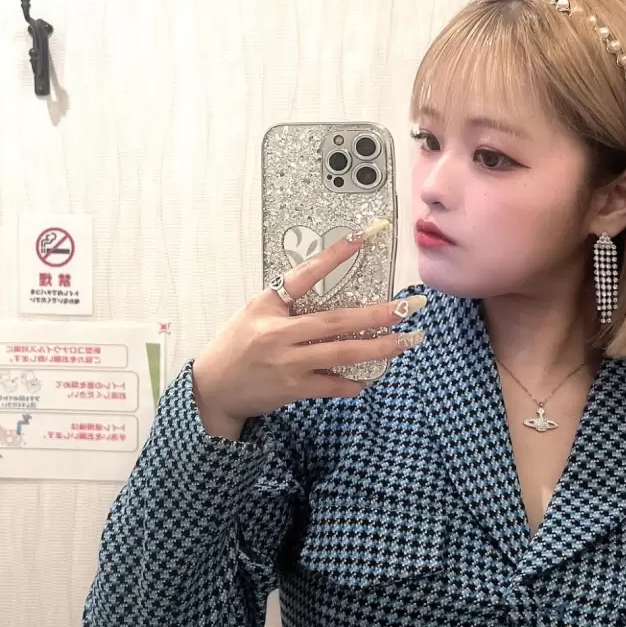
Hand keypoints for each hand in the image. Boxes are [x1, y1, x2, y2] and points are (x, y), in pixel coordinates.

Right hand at [191, 220, 425, 437]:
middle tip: (412, 305)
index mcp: (268, 306)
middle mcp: (279, 333)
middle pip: (338, 321)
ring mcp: (288, 363)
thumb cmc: (236, 345)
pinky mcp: (293, 389)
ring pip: (342, 354)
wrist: (213, 389)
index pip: (305, 274)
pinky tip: (371, 376)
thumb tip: (331, 290)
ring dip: (380, 348)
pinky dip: (354, 382)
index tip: (364, 237)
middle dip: (380, 313)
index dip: (335, 256)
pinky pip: (333, 385)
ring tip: (407, 340)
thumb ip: (288, 302)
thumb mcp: (254, 313)